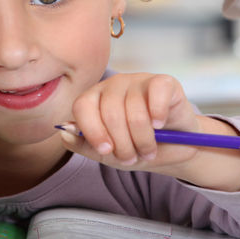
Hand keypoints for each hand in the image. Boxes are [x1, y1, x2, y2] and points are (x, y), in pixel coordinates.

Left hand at [64, 73, 200, 171]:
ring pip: (134, 111)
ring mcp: (138, 80)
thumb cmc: (137, 146)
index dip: (92, 131)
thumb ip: (84, 145)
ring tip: (149, 151)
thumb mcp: (109, 154)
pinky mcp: (163, 82)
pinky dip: (158, 115)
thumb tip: (64, 132)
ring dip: (143, 140)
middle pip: (110, 113)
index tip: (106, 150)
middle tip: (133, 158)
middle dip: (123, 144)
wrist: (176, 147)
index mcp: (95, 98)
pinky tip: (159, 125)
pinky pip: (156, 96)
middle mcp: (113, 85)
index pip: (82, 107)